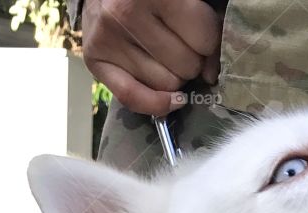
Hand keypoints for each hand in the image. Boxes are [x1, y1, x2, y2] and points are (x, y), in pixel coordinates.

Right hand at [82, 0, 221, 115]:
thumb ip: (202, 21)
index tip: (207, 43)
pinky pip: (133, 97)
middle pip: (185, 65)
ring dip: (174, 79)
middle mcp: (127, 13)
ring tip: (166, 59)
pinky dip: (157, 104)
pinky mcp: (95, 58)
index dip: (212, 45)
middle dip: (191, 61)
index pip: (203, 37)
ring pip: (166, 84)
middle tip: (182, 48)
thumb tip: (211, 71)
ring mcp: (109, 38)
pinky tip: (172, 100)